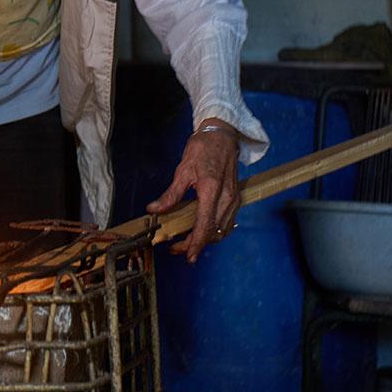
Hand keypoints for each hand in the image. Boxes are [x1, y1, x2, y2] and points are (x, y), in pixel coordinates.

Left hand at [145, 121, 241, 262]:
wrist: (223, 136)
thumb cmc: (203, 149)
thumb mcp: (183, 169)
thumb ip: (171, 194)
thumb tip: (154, 210)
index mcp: (212, 189)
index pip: (205, 224)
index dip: (196, 243)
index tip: (188, 256)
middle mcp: (226, 197)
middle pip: (214, 232)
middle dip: (197, 244)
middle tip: (178, 249)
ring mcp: (234, 199)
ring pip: (222, 230)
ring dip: (206, 239)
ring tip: (187, 242)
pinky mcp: (236, 199)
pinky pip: (227, 222)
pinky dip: (215, 231)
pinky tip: (202, 231)